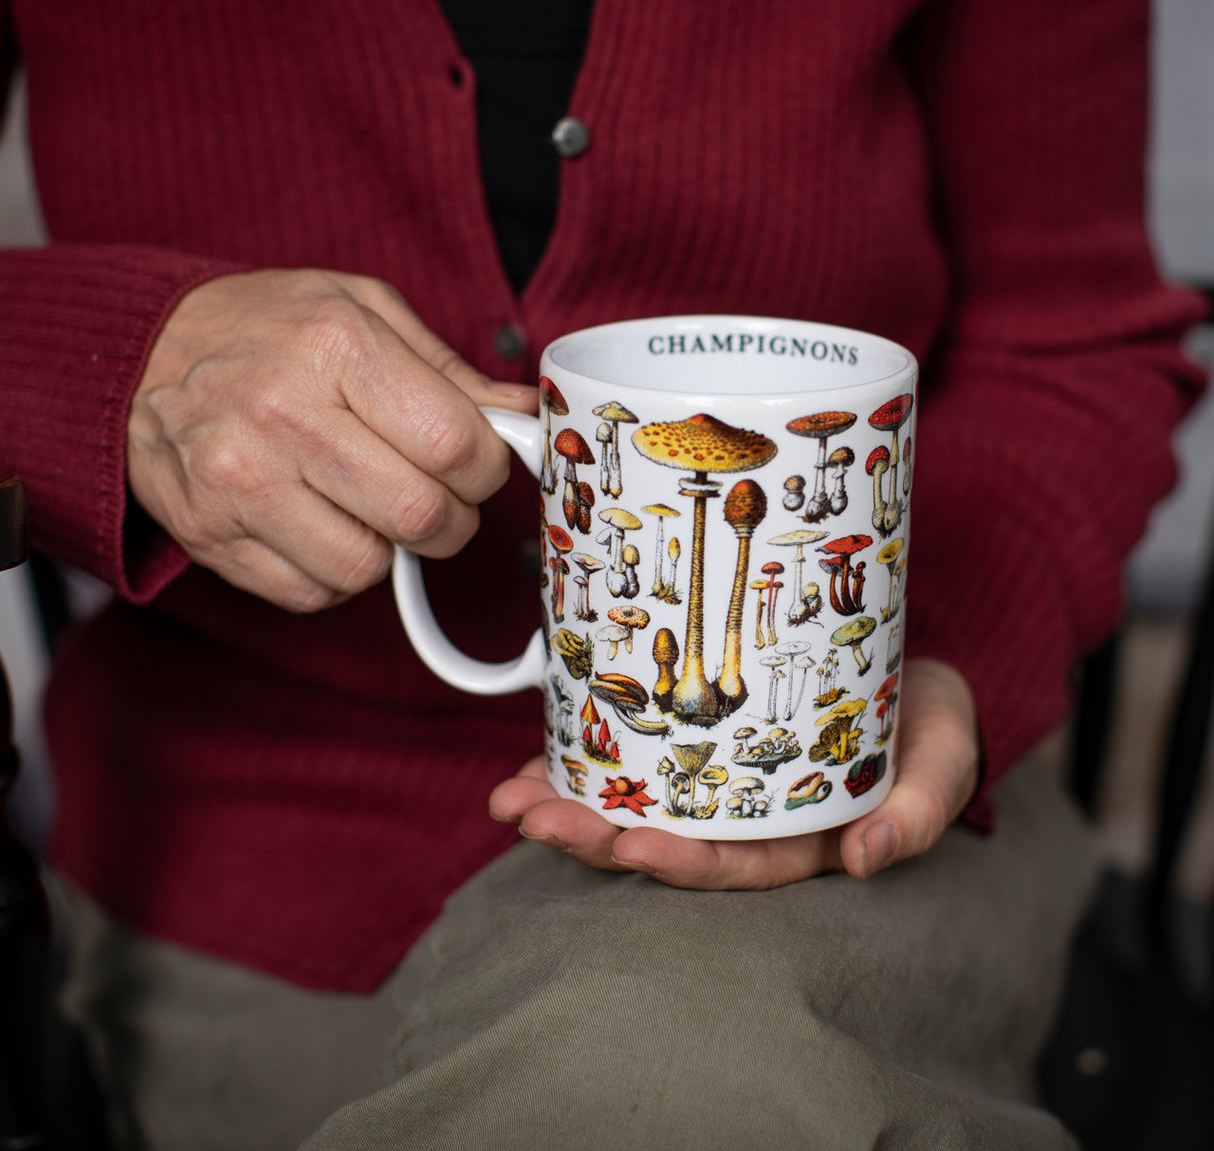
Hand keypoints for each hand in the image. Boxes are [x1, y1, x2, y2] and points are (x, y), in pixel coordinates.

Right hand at [128, 269, 535, 610]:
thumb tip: (524, 416)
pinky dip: (335, 572)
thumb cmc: (267, 328)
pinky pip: (312, 593)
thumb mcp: (361, 310)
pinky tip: (323, 524)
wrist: (139, 354)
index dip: (487, 469)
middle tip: (438, 498)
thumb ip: (449, 371)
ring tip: (370, 506)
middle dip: (452, 521)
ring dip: (390, 551)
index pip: (455, 445)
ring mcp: (237, 482)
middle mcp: (282, 415)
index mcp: (335, 345)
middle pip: (419, 515)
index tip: (475, 465)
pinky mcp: (209, 536)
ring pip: (367, 567)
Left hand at [489, 658, 981, 887]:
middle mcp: (750, 818)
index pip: (736, 863)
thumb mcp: (942, 755)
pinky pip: (638, 756)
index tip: (630, 848)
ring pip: (639, 803)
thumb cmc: (926, 717)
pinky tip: (540, 756)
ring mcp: (720, 779)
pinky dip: (587, 758)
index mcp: (802, 837)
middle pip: (666, 839)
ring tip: (509, 798)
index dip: (681, 862)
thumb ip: (921, 806)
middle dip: (596, 835)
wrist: (907, 667)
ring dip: (572, 802)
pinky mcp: (700, 737)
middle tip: (532, 816)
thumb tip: (867, 859)